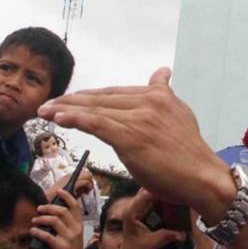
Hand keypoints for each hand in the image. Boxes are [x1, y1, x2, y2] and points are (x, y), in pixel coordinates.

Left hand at [31, 190, 86, 248]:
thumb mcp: (72, 235)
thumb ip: (65, 224)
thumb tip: (50, 213)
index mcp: (79, 224)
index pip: (75, 206)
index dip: (67, 196)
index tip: (59, 190)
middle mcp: (76, 229)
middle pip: (62, 211)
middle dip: (49, 207)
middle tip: (39, 208)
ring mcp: (70, 238)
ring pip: (55, 221)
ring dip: (41, 219)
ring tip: (34, 220)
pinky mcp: (63, 248)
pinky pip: (48, 236)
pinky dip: (38, 232)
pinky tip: (33, 231)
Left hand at [39, 68, 234, 223]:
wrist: (203, 177)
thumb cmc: (189, 154)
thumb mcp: (179, 114)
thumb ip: (165, 94)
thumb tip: (163, 71)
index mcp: (159, 95)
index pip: (115, 93)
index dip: (89, 96)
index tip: (70, 100)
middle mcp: (150, 101)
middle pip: (101, 98)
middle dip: (71, 100)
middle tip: (49, 104)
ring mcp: (140, 118)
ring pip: (95, 109)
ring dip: (65, 109)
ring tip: (45, 110)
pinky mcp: (131, 137)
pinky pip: (96, 123)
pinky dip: (74, 119)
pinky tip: (58, 118)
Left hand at [116, 189, 186, 248]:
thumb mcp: (153, 243)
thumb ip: (167, 236)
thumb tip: (183, 234)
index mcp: (131, 212)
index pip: (145, 195)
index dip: (159, 190)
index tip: (173, 188)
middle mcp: (132, 206)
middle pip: (148, 189)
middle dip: (161, 187)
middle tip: (177, 187)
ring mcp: (137, 207)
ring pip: (150, 192)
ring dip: (162, 192)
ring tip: (176, 190)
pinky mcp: (143, 210)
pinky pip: (153, 198)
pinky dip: (162, 198)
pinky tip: (172, 198)